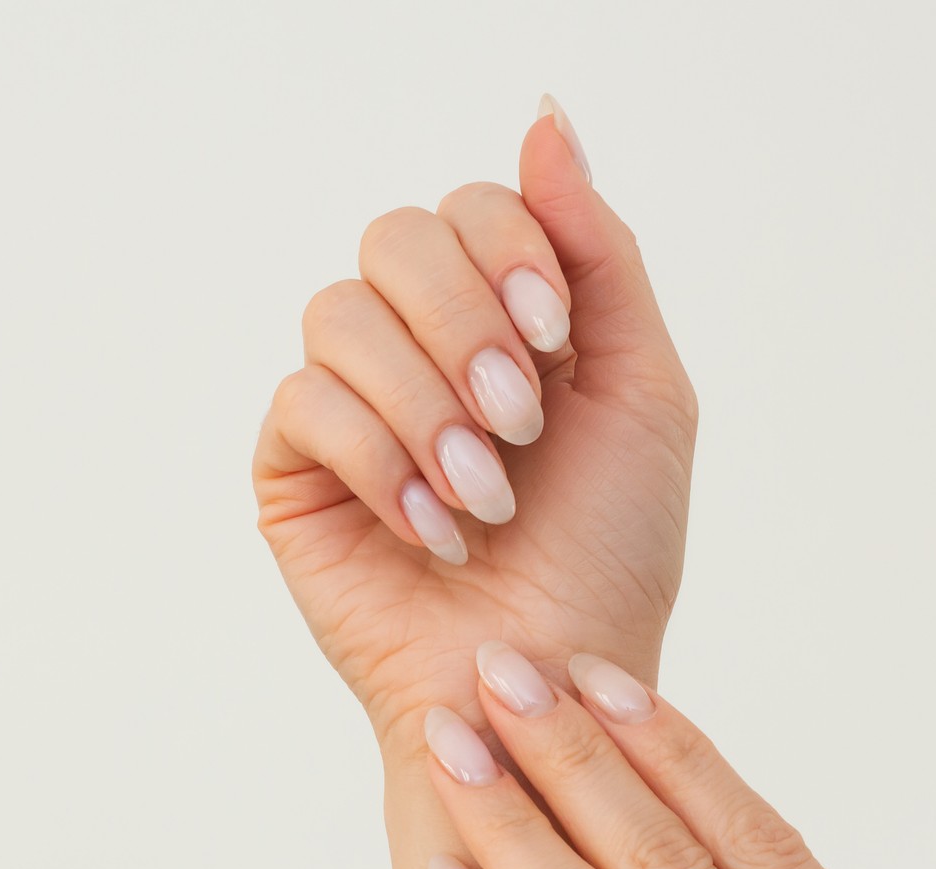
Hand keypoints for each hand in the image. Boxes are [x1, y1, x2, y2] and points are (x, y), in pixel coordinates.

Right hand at [253, 99, 696, 756]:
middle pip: (396, 238)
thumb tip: (545, 117)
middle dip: (464, 324)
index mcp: (502, 319)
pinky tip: (429, 529)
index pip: (471, 208)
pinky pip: (302, 403)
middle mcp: (419, 349)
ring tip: (482, 496)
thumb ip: (598, 253)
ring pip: (340, 313)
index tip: (556, 340)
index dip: (509, 251)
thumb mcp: (640, 391)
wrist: (554, 684)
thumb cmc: (609, 556)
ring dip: (426, 402)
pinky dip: (379, 460)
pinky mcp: (294, 473)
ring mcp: (350, 408)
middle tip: (518, 425)